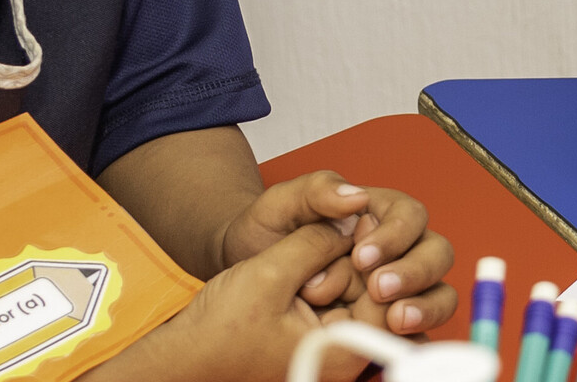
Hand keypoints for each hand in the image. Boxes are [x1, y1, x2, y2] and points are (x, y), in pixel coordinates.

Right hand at [94, 222, 356, 381]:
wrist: (187, 353)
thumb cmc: (219, 330)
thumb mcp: (270, 272)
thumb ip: (317, 242)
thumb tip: (353, 218)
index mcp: (339, 353)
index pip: (389, 300)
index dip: (373, 260)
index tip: (352, 236)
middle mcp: (343, 358)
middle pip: (376, 296)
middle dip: (350, 267)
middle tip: (311, 264)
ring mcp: (331, 351)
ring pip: (356, 296)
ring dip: (335, 273)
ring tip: (298, 275)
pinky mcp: (318, 340)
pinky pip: (339, 304)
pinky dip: (326, 283)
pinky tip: (301, 278)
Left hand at [218, 171, 457, 335]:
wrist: (244, 270)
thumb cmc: (268, 232)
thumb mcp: (281, 203)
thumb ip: (319, 190)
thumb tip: (358, 198)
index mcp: (380, 213)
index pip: (411, 216)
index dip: (395, 236)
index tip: (361, 256)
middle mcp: (397, 248)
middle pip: (436, 253)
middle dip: (414, 272)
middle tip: (378, 288)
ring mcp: (398, 287)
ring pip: (439, 292)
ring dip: (425, 306)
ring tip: (394, 320)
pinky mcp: (389, 322)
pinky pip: (419, 332)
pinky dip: (415, 338)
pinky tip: (395, 343)